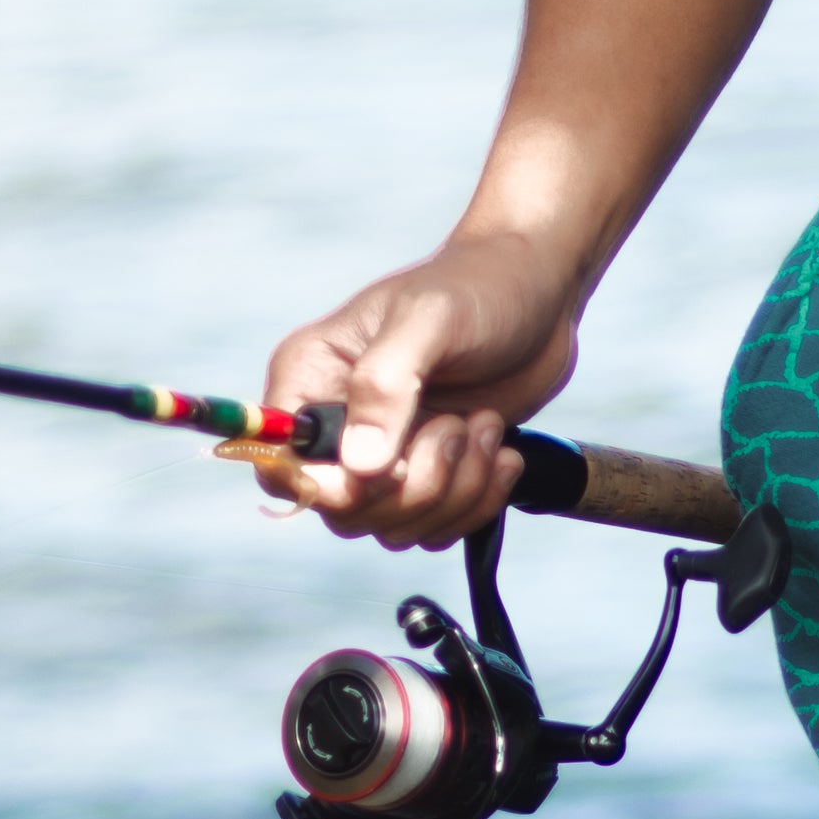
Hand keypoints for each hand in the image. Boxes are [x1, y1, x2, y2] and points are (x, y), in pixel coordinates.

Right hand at [260, 230, 582, 549]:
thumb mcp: (429, 321)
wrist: (539, 294)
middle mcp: (338, 424)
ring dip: (454, 492)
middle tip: (456, 425)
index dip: (329, 488)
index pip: (280, 464)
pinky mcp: (430, 474)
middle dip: (413, 486)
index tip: (389, 467)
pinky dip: (475, 503)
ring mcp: (385, 454)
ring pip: (394, 526)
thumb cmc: (477, 289)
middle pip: (343, 511)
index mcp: (311, 378)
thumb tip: (359, 467)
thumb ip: (385, 386)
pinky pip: (435, 529)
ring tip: (483, 426)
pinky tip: (500, 451)